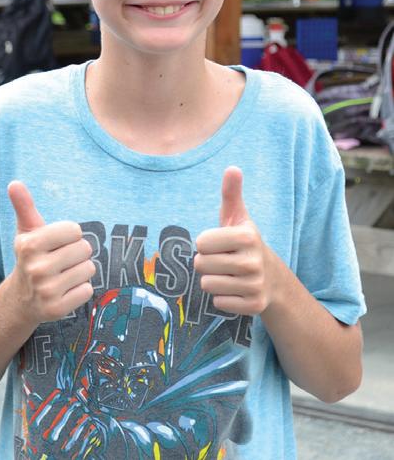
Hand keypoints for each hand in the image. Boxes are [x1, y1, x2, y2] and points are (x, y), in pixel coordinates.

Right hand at [8, 181, 94, 323]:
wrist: (20, 300)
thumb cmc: (31, 257)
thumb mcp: (27, 231)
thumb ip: (24, 206)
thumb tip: (14, 183)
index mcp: (29, 244)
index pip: (75, 230)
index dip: (70, 235)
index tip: (57, 243)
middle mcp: (36, 268)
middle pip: (85, 249)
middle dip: (77, 253)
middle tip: (61, 261)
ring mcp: (46, 291)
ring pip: (89, 269)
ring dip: (80, 271)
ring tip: (63, 275)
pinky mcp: (57, 310)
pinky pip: (88, 290)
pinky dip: (80, 290)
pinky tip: (64, 291)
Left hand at [194, 167, 272, 315]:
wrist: (273, 278)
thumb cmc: (244, 243)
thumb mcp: (238, 217)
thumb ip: (231, 193)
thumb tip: (232, 168)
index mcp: (247, 236)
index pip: (201, 243)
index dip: (206, 243)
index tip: (221, 244)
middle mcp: (253, 262)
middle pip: (201, 264)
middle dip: (207, 262)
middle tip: (224, 260)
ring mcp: (255, 285)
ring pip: (207, 285)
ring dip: (213, 280)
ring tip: (229, 274)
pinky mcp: (253, 306)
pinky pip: (217, 303)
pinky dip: (222, 298)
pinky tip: (236, 290)